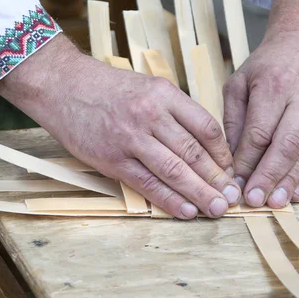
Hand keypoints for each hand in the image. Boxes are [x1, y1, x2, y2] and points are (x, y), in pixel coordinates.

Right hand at [0, 34, 239, 218]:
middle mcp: (151, 115)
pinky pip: (147, 184)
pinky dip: (169, 200)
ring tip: (218, 209)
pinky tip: (187, 211)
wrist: (64, 87)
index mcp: (164, 94)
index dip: (223, 152)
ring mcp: (130, 139)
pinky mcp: (112, 160)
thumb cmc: (109, 88)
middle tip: (234, 197)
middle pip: (193, 152)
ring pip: (174, 171)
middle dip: (217, 178)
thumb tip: (204, 143)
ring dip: (200, 194)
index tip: (231, 169)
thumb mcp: (148, 86)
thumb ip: (175, 111)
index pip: (205, 127)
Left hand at [223, 0, 298, 207]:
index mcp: (273, 87)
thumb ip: (234, 120)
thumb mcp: (239, 83)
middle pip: (285, 145)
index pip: (260, 132)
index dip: (247, 160)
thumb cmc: (267, 65)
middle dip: (268, 176)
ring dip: (288, 181)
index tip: (234, 181)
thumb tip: (232, 158)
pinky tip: (293, 193)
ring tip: (274, 203)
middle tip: (253, 200)